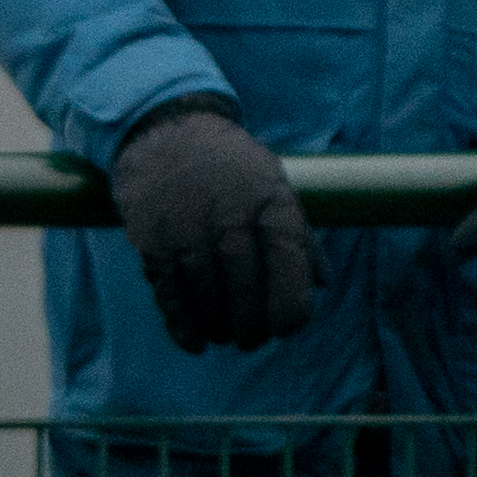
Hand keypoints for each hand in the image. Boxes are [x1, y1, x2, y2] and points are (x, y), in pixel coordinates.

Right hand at [105, 99, 314, 354]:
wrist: (166, 134)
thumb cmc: (232, 168)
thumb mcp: (275, 187)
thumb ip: (299, 235)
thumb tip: (323, 283)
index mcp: (272, 205)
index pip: (290, 268)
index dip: (292, 310)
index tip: (287, 327)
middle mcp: (231, 218)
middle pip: (247, 291)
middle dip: (253, 327)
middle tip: (253, 339)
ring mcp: (188, 230)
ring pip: (209, 298)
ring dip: (220, 327)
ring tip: (227, 335)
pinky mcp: (153, 241)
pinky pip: (170, 295)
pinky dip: (183, 325)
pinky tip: (196, 342)